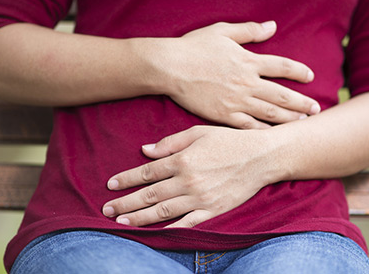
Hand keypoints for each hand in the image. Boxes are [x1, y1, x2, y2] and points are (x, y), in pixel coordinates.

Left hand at [102, 126, 280, 227]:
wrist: (261, 156)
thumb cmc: (229, 141)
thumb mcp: (198, 133)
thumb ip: (170, 143)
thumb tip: (144, 151)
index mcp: (182, 160)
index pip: (146, 172)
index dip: (126, 179)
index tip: (110, 185)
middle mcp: (188, 181)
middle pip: (149, 195)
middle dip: (125, 203)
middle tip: (106, 210)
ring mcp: (200, 198)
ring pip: (163, 211)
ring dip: (139, 218)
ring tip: (121, 223)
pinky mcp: (213, 210)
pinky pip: (188, 223)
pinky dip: (170, 230)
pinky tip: (155, 235)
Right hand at [146, 21, 319, 128]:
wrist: (170, 67)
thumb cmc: (193, 47)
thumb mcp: (222, 31)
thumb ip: (250, 30)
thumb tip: (273, 26)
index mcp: (248, 61)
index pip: (282, 66)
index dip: (298, 71)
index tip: (310, 76)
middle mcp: (247, 83)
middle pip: (282, 95)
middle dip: (302, 103)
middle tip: (316, 109)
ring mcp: (236, 101)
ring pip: (270, 113)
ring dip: (290, 118)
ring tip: (303, 122)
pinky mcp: (223, 115)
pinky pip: (249, 126)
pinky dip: (264, 131)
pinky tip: (275, 136)